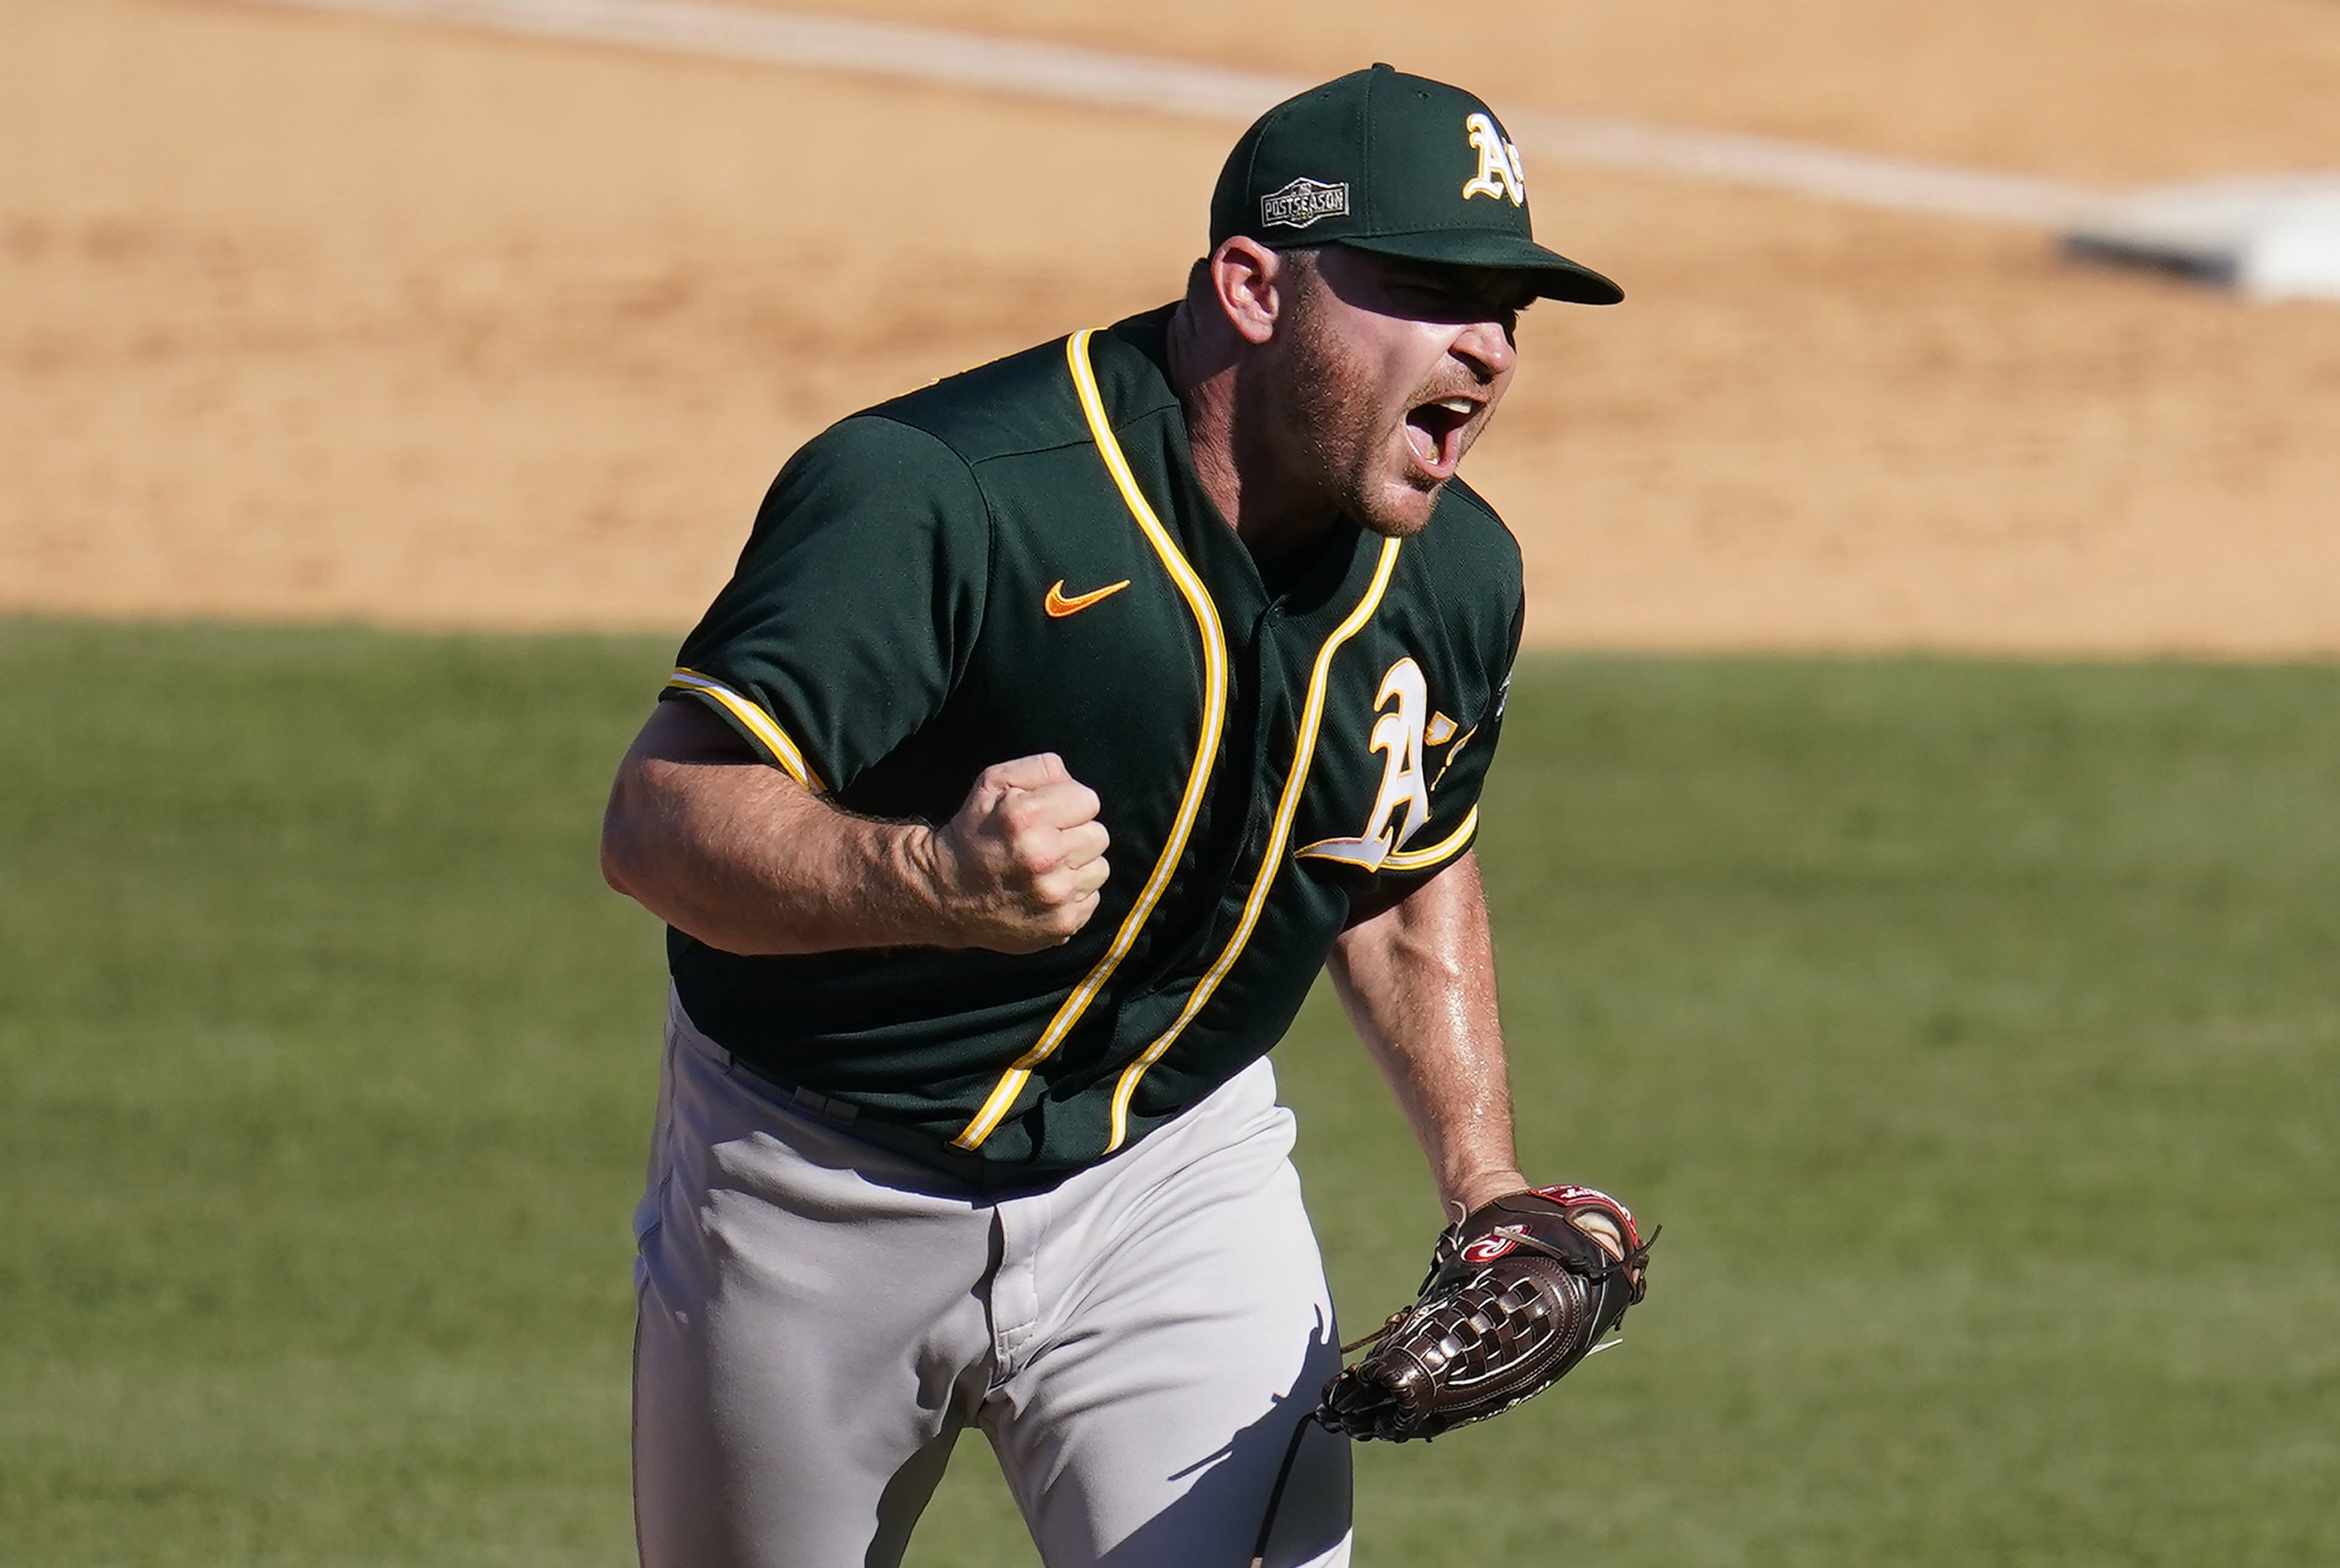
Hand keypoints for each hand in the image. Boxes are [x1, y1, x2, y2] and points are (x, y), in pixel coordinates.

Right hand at [921, 753, 1110, 952]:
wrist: (945, 893)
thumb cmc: (972, 833)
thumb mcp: (992, 784)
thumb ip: (1039, 768)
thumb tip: (1073, 782)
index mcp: (1027, 817)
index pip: (1089, 800)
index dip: (1068, 804)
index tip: (1047, 815)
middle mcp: (1044, 857)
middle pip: (1098, 835)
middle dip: (1075, 834)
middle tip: (1046, 842)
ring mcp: (1055, 896)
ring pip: (1099, 868)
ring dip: (1078, 866)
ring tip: (1046, 868)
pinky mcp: (1062, 924)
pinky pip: (1092, 898)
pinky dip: (1074, 894)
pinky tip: (1045, 890)